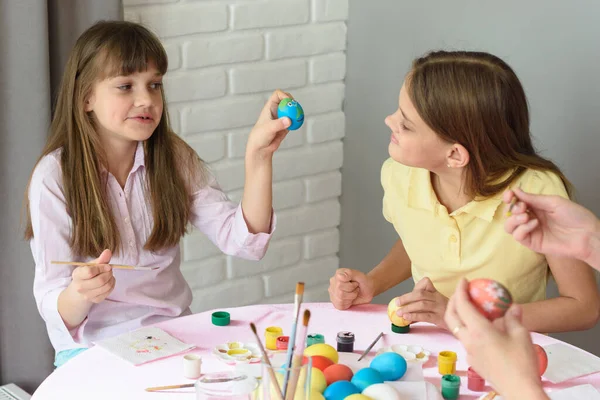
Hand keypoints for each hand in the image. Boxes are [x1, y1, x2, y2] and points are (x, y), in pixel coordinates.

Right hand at [69, 249, 115, 303]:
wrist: (80, 290)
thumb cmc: (86, 274)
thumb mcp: (91, 265)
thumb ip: (100, 259)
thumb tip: (108, 251)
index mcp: (77, 275)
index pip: (90, 272)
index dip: (102, 267)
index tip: (107, 266)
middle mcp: (80, 287)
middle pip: (100, 280)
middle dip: (108, 273)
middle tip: (109, 270)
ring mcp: (87, 295)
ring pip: (106, 286)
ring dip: (111, 278)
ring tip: (109, 275)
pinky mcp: (95, 300)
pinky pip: (109, 292)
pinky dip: (112, 285)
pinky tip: (109, 281)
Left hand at [246, 89, 292, 159]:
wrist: (261, 148)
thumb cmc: (260, 136)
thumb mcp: (268, 129)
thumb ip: (278, 124)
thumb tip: (289, 120)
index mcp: (270, 107)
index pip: (278, 95)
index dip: (284, 95)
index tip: (288, 102)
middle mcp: (277, 111)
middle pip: (287, 101)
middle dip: (293, 103)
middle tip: (296, 110)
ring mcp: (282, 118)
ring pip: (292, 110)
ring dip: (296, 112)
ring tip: (298, 118)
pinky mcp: (286, 125)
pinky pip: (294, 120)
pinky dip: (297, 121)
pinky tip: (297, 125)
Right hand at [328, 268, 374, 309]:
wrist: (368, 289)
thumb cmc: (364, 282)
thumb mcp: (360, 275)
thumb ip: (350, 273)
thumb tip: (340, 276)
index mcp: (338, 274)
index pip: (339, 283)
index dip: (350, 286)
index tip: (355, 283)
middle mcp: (333, 282)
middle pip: (340, 293)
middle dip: (352, 292)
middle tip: (356, 288)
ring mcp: (333, 292)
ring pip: (340, 300)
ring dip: (351, 298)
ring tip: (353, 293)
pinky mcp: (335, 301)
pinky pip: (339, 306)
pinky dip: (347, 304)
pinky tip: (350, 299)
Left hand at [395, 277, 448, 328]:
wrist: (460, 321)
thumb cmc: (443, 312)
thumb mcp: (434, 303)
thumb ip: (420, 303)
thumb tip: (402, 308)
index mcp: (435, 292)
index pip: (426, 282)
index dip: (416, 286)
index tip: (408, 293)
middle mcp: (438, 298)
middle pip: (420, 294)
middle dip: (406, 297)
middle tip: (397, 302)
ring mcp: (439, 308)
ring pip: (422, 304)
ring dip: (408, 308)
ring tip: (399, 312)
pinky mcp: (440, 318)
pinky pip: (425, 316)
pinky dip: (414, 316)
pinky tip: (407, 318)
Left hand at [444, 279, 546, 399]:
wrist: (519, 390)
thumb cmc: (521, 362)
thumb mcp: (521, 335)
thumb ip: (513, 318)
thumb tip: (513, 306)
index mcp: (479, 331)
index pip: (462, 305)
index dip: (460, 290)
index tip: (464, 281)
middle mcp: (468, 340)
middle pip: (451, 316)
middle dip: (453, 301)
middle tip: (462, 293)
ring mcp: (468, 351)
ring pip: (456, 328)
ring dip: (459, 315)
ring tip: (472, 309)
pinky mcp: (472, 360)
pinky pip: (465, 339)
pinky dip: (467, 328)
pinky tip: (481, 328)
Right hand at [504, 188, 597, 262]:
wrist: (587, 235)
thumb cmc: (575, 216)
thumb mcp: (553, 202)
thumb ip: (533, 198)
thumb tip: (515, 190)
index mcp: (537, 207)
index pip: (516, 202)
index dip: (509, 197)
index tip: (509, 195)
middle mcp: (531, 218)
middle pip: (510, 214)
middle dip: (513, 208)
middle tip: (523, 208)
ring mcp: (531, 232)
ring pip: (509, 226)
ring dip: (513, 219)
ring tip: (525, 217)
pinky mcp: (533, 243)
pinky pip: (518, 236)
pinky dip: (522, 229)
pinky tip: (534, 224)